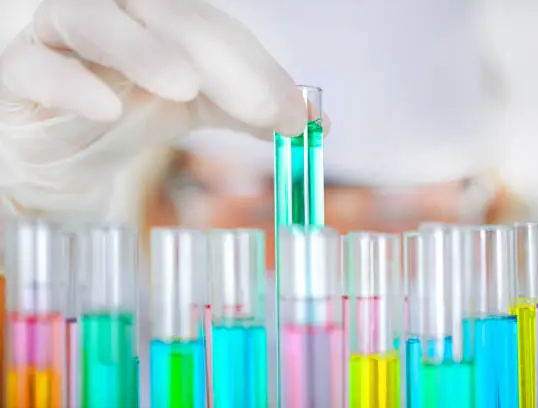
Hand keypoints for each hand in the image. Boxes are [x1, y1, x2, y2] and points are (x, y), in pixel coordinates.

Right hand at [0, 0, 308, 217]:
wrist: (63, 148)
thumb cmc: (130, 112)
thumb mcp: (199, 108)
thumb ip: (249, 111)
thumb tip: (316, 122)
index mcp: (162, 18)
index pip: (216, 29)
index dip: (257, 69)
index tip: (294, 114)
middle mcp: (115, 13)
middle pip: (166, 15)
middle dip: (219, 61)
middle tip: (261, 108)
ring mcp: (61, 37)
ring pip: (93, 20)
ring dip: (141, 52)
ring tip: (182, 87)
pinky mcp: (22, 72)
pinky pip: (36, 67)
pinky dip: (69, 83)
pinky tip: (104, 109)